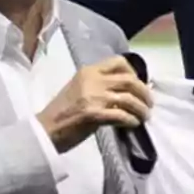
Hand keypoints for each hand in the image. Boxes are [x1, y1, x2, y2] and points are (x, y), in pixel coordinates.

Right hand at [36, 56, 152, 152]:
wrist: (44, 131)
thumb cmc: (61, 112)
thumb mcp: (79, 89)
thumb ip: (99, 85)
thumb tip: (125, 91)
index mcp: (88, 71)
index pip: (119, 62)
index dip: (134, 72)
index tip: (139, 84)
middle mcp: (92, 80)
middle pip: (129, 80)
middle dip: (144, 92)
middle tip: (149, 103)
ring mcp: (93, 97)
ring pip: (129, 98)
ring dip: (141, 109)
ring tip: (144, 116)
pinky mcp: (94, 114)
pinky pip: (122, 115)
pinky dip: (131, 120)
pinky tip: (133, 124)